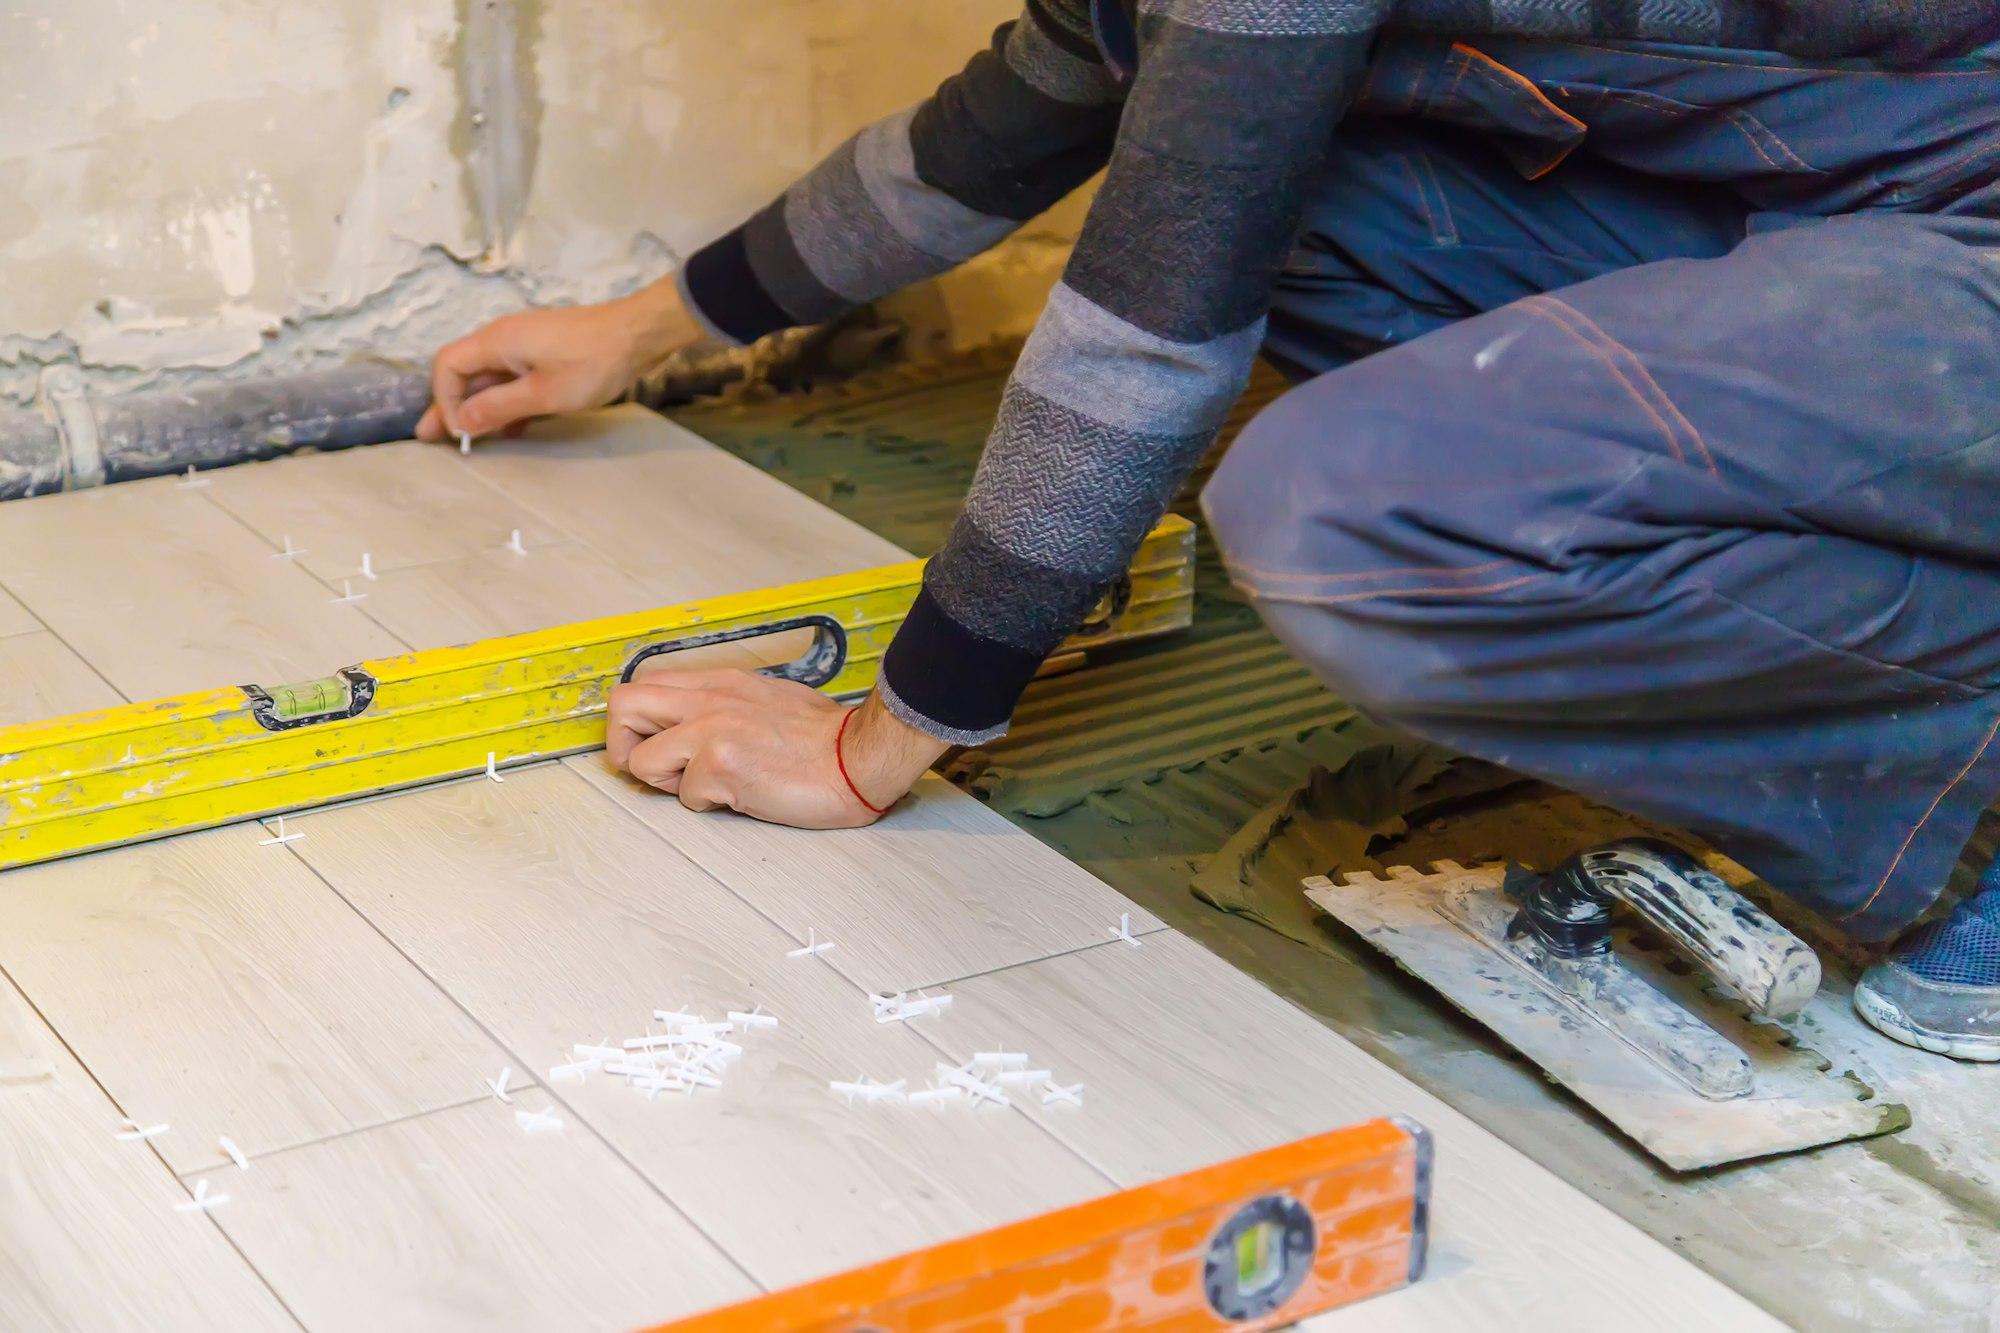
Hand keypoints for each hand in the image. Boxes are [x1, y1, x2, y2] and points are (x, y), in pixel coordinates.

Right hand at [415, 277, 704, 442]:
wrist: (639, 334)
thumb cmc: (592, 363)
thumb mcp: (542, 394)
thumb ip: (498, 408)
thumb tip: (460, 422)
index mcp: (496, 342)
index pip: (448, 366)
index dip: (445, 400)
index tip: (459, 431)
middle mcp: (504, 339)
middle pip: (465, 373)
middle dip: (451, 406)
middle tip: (435, 440)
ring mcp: (526, 345)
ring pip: (491, 378)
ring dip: (480, 408)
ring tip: (469, 440)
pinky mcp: (545, 354)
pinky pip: (515, 379)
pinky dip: (508, 402)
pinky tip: (510, 429)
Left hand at [605, 672, 946, 827]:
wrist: (859, 758)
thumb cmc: (823, 738)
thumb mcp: (767, 700)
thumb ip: (724, 708)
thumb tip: (692, 732)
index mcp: (719, 682)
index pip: (644, 685)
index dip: (638, 722)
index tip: (658, 745)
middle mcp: (707, 699)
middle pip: (622, 706)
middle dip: (623, 746)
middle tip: (657, 770)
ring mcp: (710, 730)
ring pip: (639, 760)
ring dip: (667, 783)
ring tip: (709, 787)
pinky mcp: (721, 766)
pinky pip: (685, 797)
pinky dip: (709, 805)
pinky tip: (743, 796)